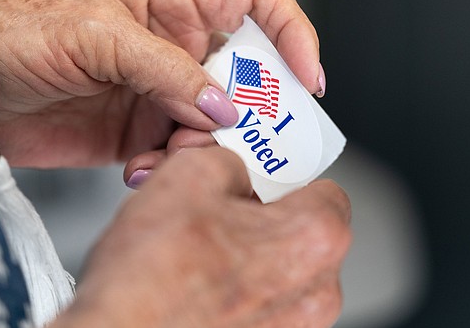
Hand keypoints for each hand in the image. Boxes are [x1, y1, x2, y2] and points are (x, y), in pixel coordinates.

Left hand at [0, 0, 320, 167]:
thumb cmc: (20, 30)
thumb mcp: (97, 35)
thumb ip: (165, 70)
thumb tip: (220, 105)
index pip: (259, 0)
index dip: (293, 33)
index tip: (307, 77)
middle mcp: (177, 42)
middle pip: (247, 73)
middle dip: (250, 109)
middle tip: (238, 137)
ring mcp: (162, 89)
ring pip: (216, 123)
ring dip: (204, 147)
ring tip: (170, 156)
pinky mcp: (142, 129)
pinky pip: (179, 153)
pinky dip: (169, 169)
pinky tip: (138, 168)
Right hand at [51, 147, 350, 327]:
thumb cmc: (150, 277)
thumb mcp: (191, 172)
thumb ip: (231, 158)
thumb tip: (234, 166)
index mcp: (316, 238)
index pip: (319, 183)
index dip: (280, 172)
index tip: (253, 170)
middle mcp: (316, 291)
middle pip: (296, 226)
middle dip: (257, 210)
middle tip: (216, 203)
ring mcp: (293, 327)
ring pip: (274, 264)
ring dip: (241, 247)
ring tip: (198, 242)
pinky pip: (258, 299)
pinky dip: (233, 283)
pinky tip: (195, 276)